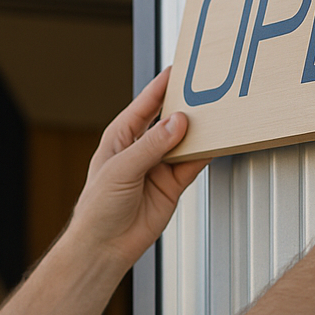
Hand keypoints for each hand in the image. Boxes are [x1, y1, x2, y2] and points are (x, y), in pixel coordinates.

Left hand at [65, 68, 208, 268]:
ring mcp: (159, 165)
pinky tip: (216, 142)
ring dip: (199, 130)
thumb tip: (176, 122)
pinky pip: (193, 163)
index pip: (146, 103)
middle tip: (207, 92)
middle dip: (187, 106)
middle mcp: (141, 148)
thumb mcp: (121, 169)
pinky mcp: (173, 184)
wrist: (105, 246)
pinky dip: (205, 153)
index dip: (163, 85)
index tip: (182, 69)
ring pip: (185, 140)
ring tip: (217, 115)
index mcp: (121, 136)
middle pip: (169, 119)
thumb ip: (151, 146)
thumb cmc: (97, 207)